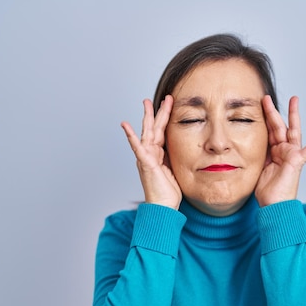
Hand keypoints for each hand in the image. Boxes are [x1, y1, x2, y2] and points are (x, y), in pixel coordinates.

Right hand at [121, 95, 181, 209]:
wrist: (164, 207)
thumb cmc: (168, 192)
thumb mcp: (174, 169)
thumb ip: (173, 157)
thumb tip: (179, 148)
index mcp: (158, 154)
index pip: (162, 132)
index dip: (165, 118)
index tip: (171, 104)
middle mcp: (150, 153)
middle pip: (154, 128)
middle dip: (158, 112)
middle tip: (162, 97)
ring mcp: (146, 158)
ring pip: (146, 133)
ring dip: (147, 117)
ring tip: (146, 102)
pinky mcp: (145, 163)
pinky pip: (137, 147)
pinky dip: (131, 136)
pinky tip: (125, 125)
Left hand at [255, 95, 305, 206]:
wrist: (273, 206)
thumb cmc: (267, 193)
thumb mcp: (258, 168)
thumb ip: (260, 155)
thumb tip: (253, 144)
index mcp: (274, 153)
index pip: (269, 133)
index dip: (264, 120)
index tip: (259, 107)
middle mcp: (283, 152)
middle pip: (279, 127)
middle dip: (273, 111)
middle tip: (266, 97)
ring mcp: (291, 155)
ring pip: (292, 130)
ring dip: (293, 115)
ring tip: (294, 99)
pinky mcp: (297, 161)